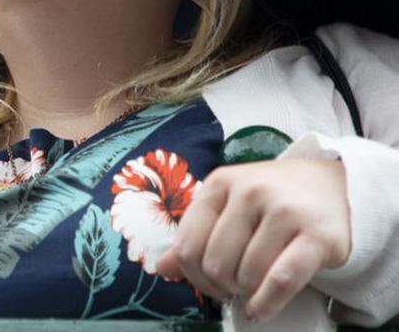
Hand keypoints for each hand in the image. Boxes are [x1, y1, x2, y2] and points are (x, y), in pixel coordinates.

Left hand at [156, 157, 350, 322]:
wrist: (331, 185)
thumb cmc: (271, 201)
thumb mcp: (227, 206)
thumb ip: (196, 233)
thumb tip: (162, 267)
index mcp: (220, 183)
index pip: (187, 245)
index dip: (193, 276)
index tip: (209, 283)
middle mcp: (249, 191)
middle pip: (215, 264)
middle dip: (222, 285)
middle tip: (236, 286)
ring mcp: (284, 210)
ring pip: (247, 274)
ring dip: (248, 292)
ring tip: (255, 285)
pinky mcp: (316, 235)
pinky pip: (280, 280)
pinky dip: (266, 304)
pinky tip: (261, 309)